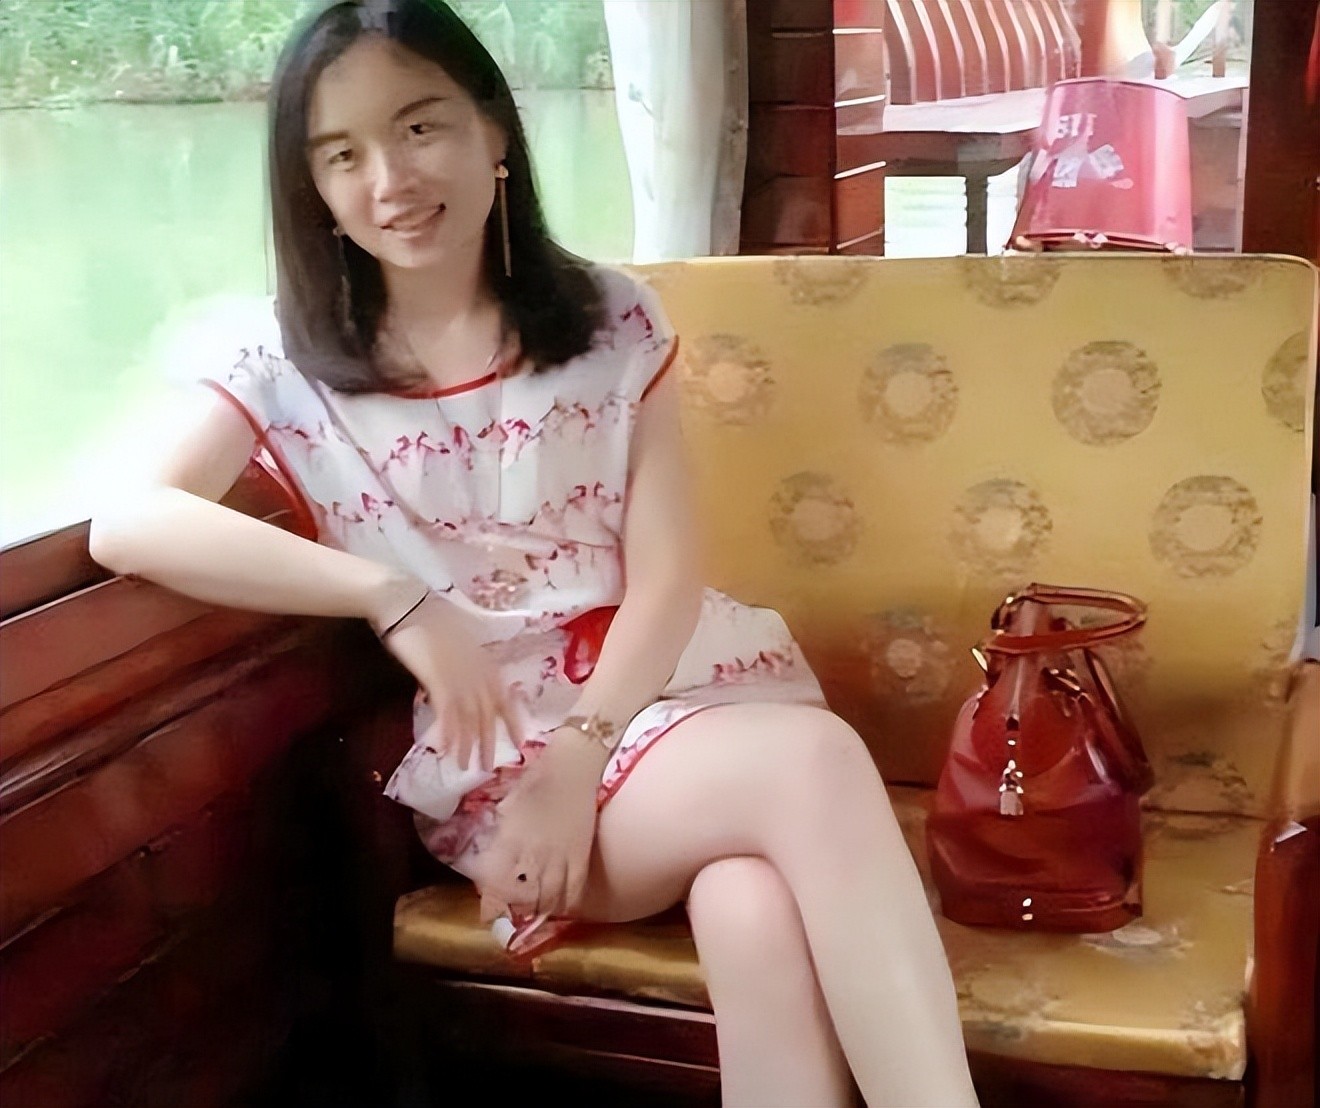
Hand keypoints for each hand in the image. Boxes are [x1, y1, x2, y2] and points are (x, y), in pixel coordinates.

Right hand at [375, 590, 525, 771]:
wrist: (407, 602)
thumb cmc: (429, 617)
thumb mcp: (458, 641)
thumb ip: (465, 663)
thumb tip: (461, 684)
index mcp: (484, 661)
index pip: (504, 696)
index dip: (513, 720)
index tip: (520, 741)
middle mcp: (477, 671)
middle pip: (488, 712)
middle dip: (489, 741)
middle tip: (488, 766)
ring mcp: (459, 675)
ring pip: (469, 717)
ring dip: (467, 744)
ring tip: (464, 766)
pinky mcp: (438, 678)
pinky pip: (448, 712)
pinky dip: (449, 733)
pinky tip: (446, 750)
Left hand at [478, 731, 606, 922]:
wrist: (577, 763)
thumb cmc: (540, 774)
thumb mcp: (511, 799)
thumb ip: (503, 823)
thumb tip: (496, 839)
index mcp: (512, 837)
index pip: (496, 878)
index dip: (490, 896)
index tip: (487, 904)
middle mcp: (534, 853)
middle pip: (522, 895)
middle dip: (514, 910)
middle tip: (511, 916)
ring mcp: (560, 857)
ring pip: (548, 898)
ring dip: (539, 911)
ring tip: (534, 916)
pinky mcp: (581, 856)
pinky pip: (574, 889)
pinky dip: (567, 903)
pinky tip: (562, 907)